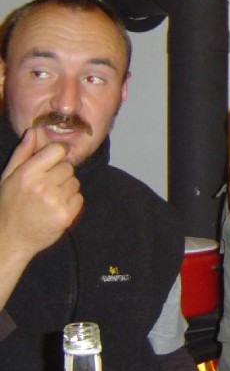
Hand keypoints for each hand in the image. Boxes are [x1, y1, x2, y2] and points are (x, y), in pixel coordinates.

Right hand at [0, 128, 82, 261]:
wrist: (10, 239)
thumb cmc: (9, 205)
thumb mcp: (9, 177)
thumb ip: (23, 153)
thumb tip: (33, 131)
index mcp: (27, 173)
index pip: (58, 150)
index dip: (57, 155)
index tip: (51, 163)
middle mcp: (42, 186)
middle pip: (68, 167)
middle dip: (60, 174)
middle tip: (46, 186)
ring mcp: (55, 201)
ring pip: (75, 182)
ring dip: (66, 188)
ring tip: (49, 199)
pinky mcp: (66, 215)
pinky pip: (79, 198)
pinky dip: (71, 202)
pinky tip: (55, 208)